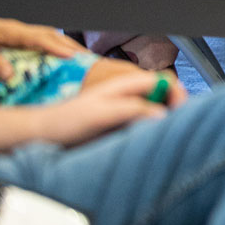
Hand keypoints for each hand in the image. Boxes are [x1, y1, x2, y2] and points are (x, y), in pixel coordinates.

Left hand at [0, 4, 83, 80]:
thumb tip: (10, 76)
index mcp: (11, 32)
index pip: (39, 39)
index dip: (57, 48)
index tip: (73, 56)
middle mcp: (19, 29)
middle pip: (51, 35)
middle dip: (70, 46)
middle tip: (87, 59)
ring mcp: (19, 31)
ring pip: (48, 35)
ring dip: (65, 44)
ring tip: (79, 56)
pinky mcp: (16, 34)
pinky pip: (41, 37)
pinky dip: (54, 43)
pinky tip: (58, 52)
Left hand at [36, 69, 183, 147]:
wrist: (44, 135)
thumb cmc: (66, 120)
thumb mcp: (101, 113)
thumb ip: (132, 109)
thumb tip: (162, 114)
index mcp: (126, 84)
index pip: (164, 81)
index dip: (176, 94)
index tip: (180, 113)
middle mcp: (129, 95)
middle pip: (163, 97)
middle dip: (172, 110)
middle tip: (172, 129)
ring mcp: (125, 110)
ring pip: (155, 113)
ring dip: (160, 124)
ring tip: (157, 138)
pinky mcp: (120, 126)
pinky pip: (143, 127)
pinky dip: (148, 134)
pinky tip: (144, 144)